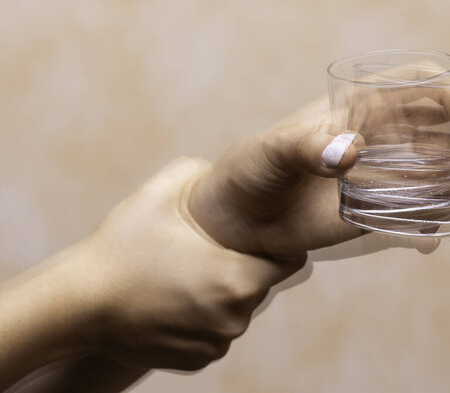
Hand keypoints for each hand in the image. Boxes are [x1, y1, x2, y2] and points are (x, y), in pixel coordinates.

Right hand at [47, 158, 303, 370]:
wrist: (78, 305)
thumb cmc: (121, 249)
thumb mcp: (159, 194)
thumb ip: (199, 172)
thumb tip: (221, 171)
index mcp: (237, 280)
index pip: (289, 261)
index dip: (277, 244)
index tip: (258, 233)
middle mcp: (234, 319)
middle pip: (260, 285)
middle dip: (243, 266)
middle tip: (210, 250)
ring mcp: (214, 344)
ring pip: (236, 310)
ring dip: (222, 293)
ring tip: (187, 274)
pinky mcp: (196, 361)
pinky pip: (214, 332)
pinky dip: (203, 317)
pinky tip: (175, 299)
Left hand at [190, 92, 449, 257]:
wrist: (242, 221)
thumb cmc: (253, 171)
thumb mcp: (274, 152)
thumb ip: (307, 146)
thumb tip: (350, 150)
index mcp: (360, 110)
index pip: (420, 88)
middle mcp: (382, 140)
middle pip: (446, 134)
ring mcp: (386, 178)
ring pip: (446, 177)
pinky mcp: (382, 213)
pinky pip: (428, 216)